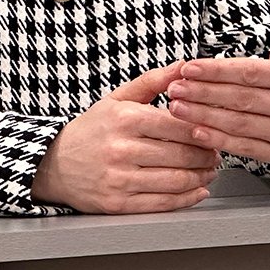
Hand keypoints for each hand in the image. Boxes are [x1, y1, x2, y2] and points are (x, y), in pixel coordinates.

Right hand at [30, 61, 219, 213]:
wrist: (54, 164)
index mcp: (126, 118)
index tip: (213, 129)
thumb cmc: (92, 129)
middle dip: (206, 155)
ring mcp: (119, 178)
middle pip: (182, 154)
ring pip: (176, 180)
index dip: (203, 129)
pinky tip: (197, 190)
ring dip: (201, 177)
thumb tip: (185, 66)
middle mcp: (122, 149)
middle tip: (215, 152)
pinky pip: (162, 203)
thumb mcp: (118, 98)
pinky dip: (187, 198)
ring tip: (208, 170)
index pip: (179, 124)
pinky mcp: (118, 203)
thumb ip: (154, 81)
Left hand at [166, 11, 269, 164]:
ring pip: (239, 124)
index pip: (251, 73)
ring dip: (203, 116)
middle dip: (203, 93)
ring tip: (177, 107)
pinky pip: (244, 147)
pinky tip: (196, 131)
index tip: (189, 68)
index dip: (218, 71)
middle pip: (241, 99)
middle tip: (175, 88)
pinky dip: (218, 140)